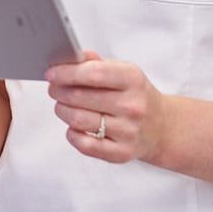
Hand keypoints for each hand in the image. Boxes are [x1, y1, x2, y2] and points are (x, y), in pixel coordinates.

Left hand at [46, 50, 165, 163]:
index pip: (93, 73)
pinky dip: (72, 134)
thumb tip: (70, 58)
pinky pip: (84, 145)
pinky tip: (74, 126)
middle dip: (59, 91)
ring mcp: (128, 131)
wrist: (162, 127)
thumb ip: (96, 63)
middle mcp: (132, 105)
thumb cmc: (135, 95)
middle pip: (80, 97)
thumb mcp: (124, 71)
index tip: (51, 73)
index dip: (66, 73)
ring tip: (62, 105)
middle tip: (53, 89)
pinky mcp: (121, 153)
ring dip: (62, 110)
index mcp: (133, 79)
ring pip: (78, 120)